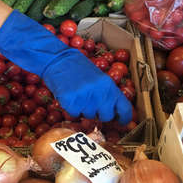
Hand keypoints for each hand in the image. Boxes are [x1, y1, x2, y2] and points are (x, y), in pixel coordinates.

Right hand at [0, 11, 131, 123]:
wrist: (58, 59)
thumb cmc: (78, 68)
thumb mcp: (98, 78)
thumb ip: (107, 93)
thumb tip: (113, 111)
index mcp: (109, 85)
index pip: (124, 108)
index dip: (124, 118)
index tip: (121, 122)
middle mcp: (99, 93)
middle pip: (106, 116)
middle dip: (100, 115)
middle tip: (93, 107)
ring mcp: (85, 98)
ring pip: (89, 116)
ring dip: (84, 110)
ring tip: (79, 96)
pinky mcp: (71, 102)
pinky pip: (74, 114)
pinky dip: (72, 109)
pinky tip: (70, 96)